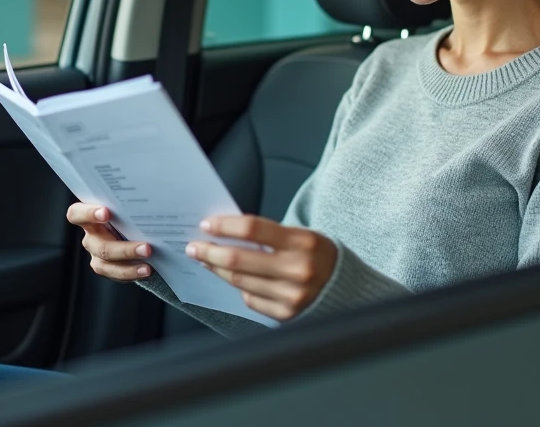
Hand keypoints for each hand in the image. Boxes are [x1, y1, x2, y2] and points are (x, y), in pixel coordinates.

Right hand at [66, 203, 152, 282]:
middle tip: (146, 247)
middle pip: (98, 245)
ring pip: (106, 263)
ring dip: (128, 266)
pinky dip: (132, 273)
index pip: (77, 214)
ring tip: (148, 266)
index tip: (106, 212)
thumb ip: (130, 205)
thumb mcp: (128, 208)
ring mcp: (96, 254)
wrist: (139, 232)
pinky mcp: (106, 268)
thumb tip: (150, 199)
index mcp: (91, 216)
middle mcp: (91, 236)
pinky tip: (146, 269)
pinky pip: (115, 274)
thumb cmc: (131, 214)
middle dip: (124, 249)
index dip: (88, 213)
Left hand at [186, 215, 336, 321]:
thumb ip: (268, 235)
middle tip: (194, 246)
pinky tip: (232, 278)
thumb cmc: (316, 255)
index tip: (206, 224)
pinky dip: (239, 287)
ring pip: (239, 281)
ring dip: (216, 269)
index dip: (224, 226)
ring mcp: (291, 296)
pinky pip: (250, 299)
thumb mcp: (301, 235)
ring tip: (205, 260)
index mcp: (303, 242)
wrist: (345, 287)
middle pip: (238, 259)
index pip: (252, 229)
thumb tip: (224, 234)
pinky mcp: (285, 314)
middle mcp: (297, 270)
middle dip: (210, 251)